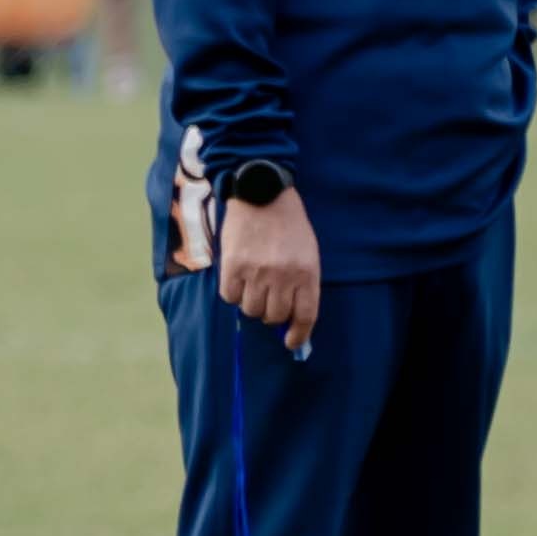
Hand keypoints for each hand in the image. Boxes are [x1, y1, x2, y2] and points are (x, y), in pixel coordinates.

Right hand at [218, 184, 322, 350]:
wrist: (262, 193)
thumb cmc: (288, 224)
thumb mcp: (307, 252)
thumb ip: (302, 284)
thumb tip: (290, 319)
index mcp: (307, 272)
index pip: (305, 316)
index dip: (298, 335)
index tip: (291, 342)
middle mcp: (283, 276)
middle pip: (275, 316)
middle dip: (271, 315)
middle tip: (268, 301)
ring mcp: (257, 272)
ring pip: (251, 309)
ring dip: (251, 303)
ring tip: (252, 285)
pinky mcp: (233, 266)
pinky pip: (230, 296)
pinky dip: (233, 293)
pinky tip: (238, 278)